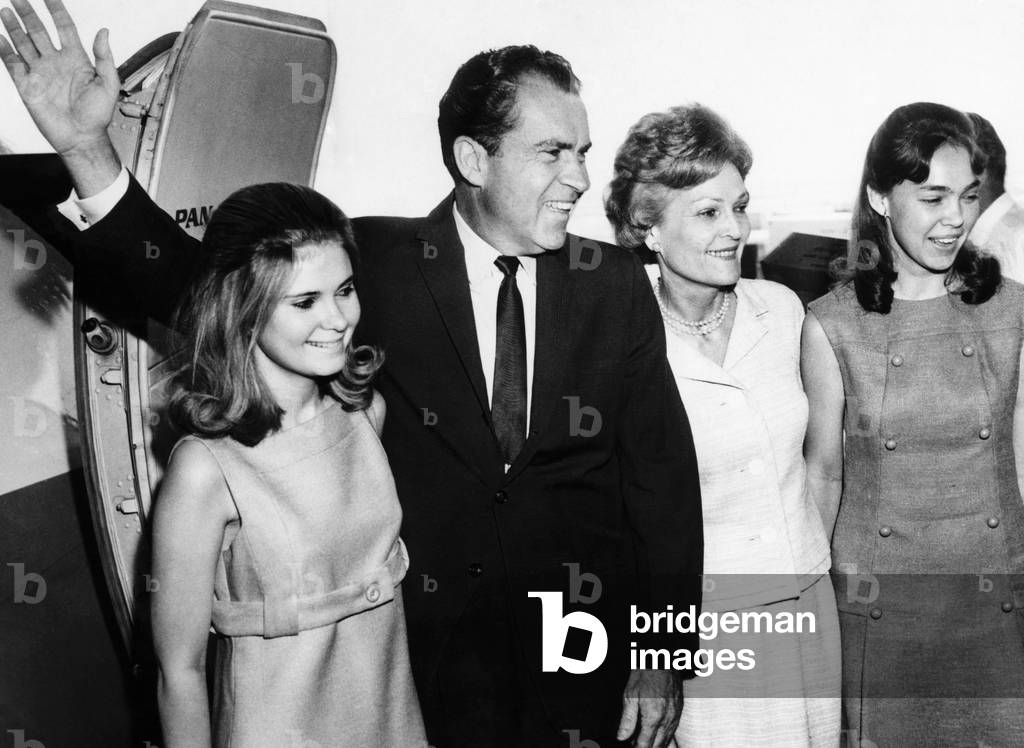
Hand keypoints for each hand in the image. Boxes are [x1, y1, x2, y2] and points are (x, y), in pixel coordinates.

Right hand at [0, 0, 117, 157]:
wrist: (82, 138)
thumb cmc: (98, 115)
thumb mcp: (108, 84)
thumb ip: (105, 57)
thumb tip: (103, 31)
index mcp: (76, 59)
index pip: (64, 27)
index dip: (56, 10)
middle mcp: (56, 62)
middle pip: (38, 30)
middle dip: (28, 13)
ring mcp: (40, 72)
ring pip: (23, 43)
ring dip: (14, 26)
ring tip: (6, 10)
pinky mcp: (27, 85)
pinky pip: (12, 63)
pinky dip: (4, 49)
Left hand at [616, 669, 682, 746]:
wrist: (662, 659)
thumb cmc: (645, 674)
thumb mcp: (630, 695)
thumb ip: (627, 719)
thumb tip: (622, 737)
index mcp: (654, 717)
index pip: (645, 744)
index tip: (631, 747)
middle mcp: (667, 720)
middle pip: (658, 745)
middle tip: (636, 744)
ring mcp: (675, 716)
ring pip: (667, 740)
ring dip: (657, 744)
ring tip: (645, 742)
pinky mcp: (679, 711)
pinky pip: (673, 730)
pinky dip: (666, 737)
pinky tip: (659, 736)